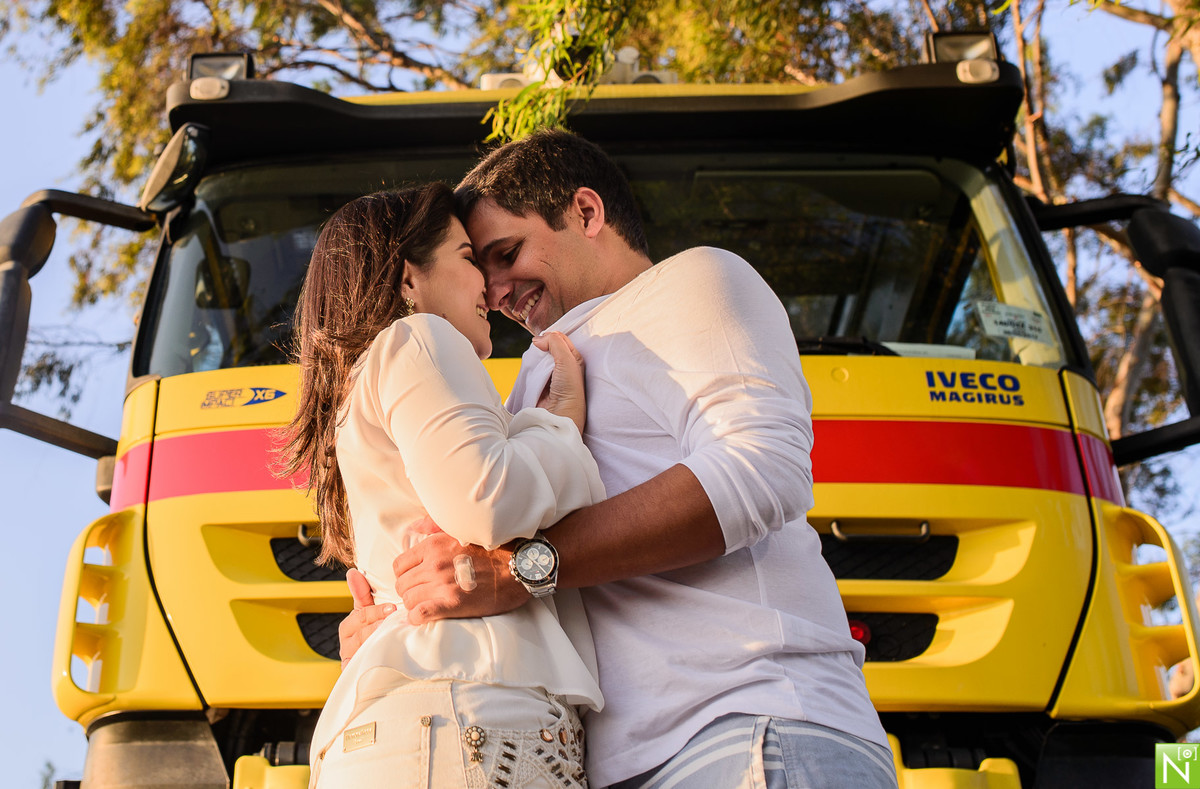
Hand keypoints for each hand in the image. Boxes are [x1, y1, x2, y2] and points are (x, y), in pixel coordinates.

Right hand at [337, 568, 394, 668]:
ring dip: (382, 642)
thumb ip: (363, 594)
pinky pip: (367, 669)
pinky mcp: (357, 676)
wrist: (380, 668)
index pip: (360, 616)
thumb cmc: (375, 633)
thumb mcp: (369, 613)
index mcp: (349, 627)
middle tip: (396, 621)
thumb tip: (353, 572)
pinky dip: (378, 662)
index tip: (393, 607)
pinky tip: (392, 656)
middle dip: (379, 627)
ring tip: (398, 636)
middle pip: (362, 634)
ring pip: (366, 650)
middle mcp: (347, 644)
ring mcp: (352, 661)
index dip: (376, 612)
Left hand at [393, 532, 528, 624]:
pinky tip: (424, 617)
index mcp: (434, 546)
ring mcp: (442, 584)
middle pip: (402, 585)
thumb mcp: (463, 530)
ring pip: (408, 600)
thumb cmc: (494, 549)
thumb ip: (435, 526)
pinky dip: (417, 618)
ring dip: (415, 605)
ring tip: (428, 605)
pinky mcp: (453, 603)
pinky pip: (419, 614)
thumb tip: (415, 526)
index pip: (399, 565)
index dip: (406, 575)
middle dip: (410, 591)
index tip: (416, 580)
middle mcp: (434, 564)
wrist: (519, 567)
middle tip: (424, 595)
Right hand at [532, 331, 586, 433]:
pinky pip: (532, 369)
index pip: (560, 339)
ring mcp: (551, 375)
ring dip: (535, 358)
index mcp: (574, 358)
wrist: (560, 413)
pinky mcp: (540, 383)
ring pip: (539, 358)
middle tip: (537, 350)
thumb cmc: (570, 388)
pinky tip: (530, 370)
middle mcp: (564, 365)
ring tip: (535, 363)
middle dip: (541, 347)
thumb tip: (538, 339)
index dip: (550, 337)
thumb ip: (555, 343)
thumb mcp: (567, 359)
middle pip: (548, 348)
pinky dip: (530, 368)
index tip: (543, 339)